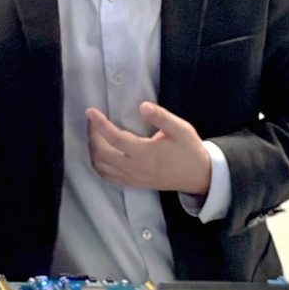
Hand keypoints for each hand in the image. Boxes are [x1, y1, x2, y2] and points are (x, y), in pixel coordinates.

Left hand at [87, 102, 210, 194]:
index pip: (114, 138)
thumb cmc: (188, 150)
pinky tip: (99, 152)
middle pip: (101, 153)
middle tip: (93, 120)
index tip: (90, 111)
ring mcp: (131, 178)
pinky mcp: (132, 183)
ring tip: (95, 134)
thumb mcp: (180, 129)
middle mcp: (134, 168)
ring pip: (100, 166)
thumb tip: (143, 106)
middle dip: (92, 135)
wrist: (198, 176)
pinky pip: (107, 176)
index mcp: (144, 153)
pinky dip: (98, 163)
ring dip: (93, 150)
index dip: (99, 124)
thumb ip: (161, 117)